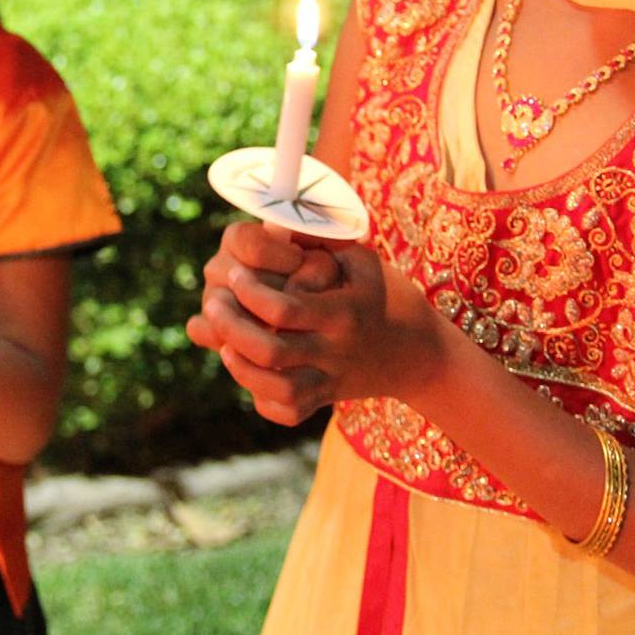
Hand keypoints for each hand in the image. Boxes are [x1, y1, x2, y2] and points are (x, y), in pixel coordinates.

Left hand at [187, 221, 441, 424]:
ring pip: (274, 388)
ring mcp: (330, 380)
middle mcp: (336, 351)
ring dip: (239, 366)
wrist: (419, 351)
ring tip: (224, 341)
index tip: (236, 273)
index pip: (284, 309)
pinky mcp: (324, 399)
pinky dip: (261, 397)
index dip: (250, 292)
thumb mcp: (360, 258)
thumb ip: (319, 238)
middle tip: (215, 302)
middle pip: (270, 351)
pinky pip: (287, 412)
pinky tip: (250, 371)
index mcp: (343, 312)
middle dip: (230, 326)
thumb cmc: (381, 292)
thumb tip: (273, 222)